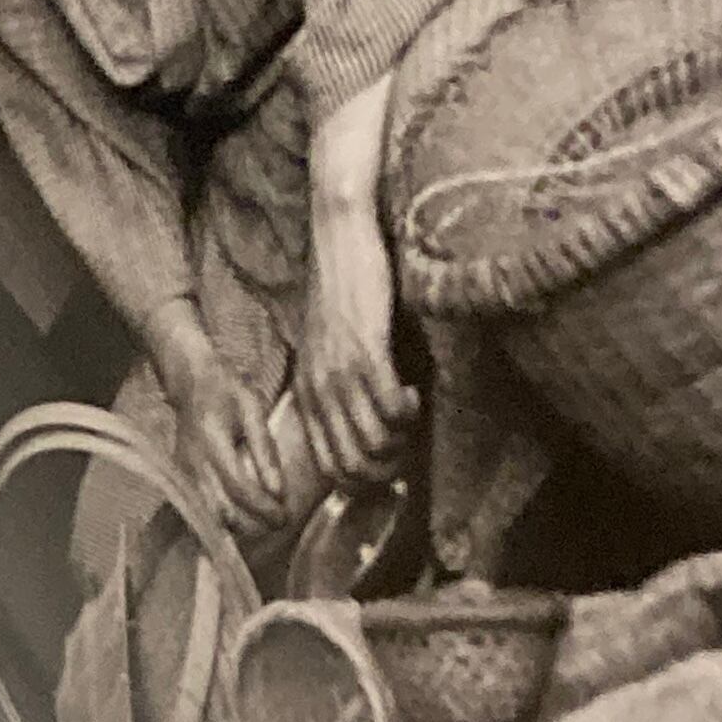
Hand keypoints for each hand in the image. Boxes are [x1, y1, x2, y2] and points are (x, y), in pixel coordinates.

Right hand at [150, 315, 290, 540]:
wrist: (191, 383)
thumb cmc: (227, 390)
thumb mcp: (253, 410)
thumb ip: (264, 450)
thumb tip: (277, 491)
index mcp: (213, 445)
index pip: (239, 489)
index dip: (263, 508)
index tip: (285, 516)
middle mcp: (193, 465)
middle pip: (220, 511)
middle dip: (251, 524)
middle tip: (278, 523)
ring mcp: (183, 475)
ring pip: (208, 515)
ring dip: (236, 526)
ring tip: (262, 524)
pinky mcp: (180, 479)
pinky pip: (199, 509)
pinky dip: (220, 519)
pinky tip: (240, 519)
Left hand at [296, 195, 418, 489]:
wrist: (338, 242)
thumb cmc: (340, 294)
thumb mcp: (327, 352)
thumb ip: (338, 387)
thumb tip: (365, 423)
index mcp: (305, 396)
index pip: (329, 466)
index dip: (362, 479)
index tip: (389, 464)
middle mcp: (317, 392)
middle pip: (351, 464)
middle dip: (386, 468)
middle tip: (409, 446)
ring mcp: (338, 374)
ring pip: (372, 441)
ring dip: (401, 439)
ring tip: (412, 416)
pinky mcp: (364, 351)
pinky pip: (388, 405)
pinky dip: (407, 411)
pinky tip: (415, 394)